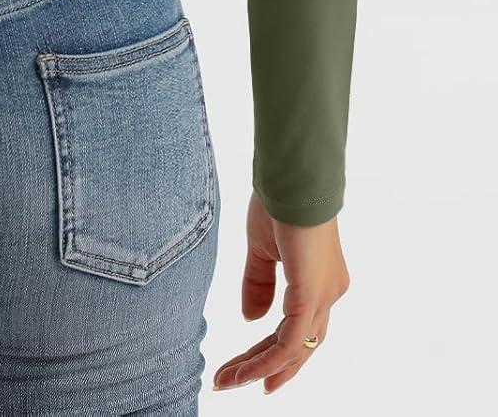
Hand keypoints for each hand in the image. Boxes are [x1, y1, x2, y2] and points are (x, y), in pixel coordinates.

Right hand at [212, 190, 349, 394]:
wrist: (291, 176)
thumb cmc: (279, 201)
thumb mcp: (262, 248)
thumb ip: (258, 284)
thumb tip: (251, 321)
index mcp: (320, 279)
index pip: (296, 326)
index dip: (273, 351)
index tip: (247, 371)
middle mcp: (329, 292)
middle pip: (298, 343)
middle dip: (265, 366)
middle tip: (234, 383)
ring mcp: (324, 294)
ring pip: (294, 347)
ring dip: (259, 367)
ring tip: (228, 380)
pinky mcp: (311, 293)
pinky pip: (291, 339)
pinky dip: (269, 359)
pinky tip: (248, 371)